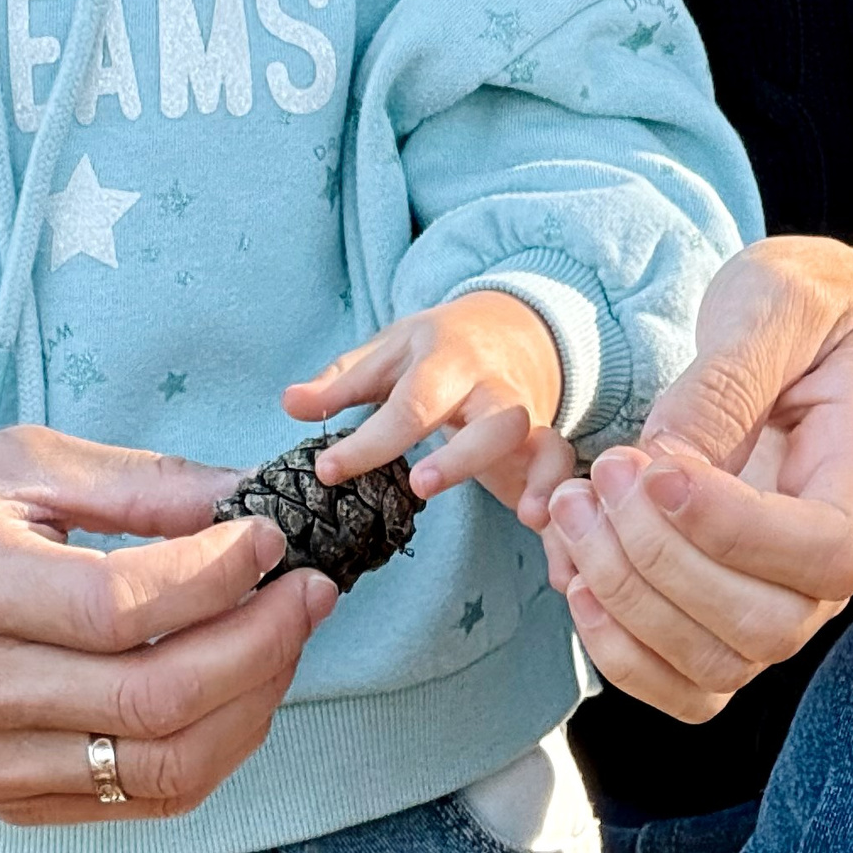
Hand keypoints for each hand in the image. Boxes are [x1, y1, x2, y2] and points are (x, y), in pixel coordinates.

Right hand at [0, 432, 337, 825]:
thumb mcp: (9, 463)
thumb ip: (135, 484)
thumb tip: (248, 494)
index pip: (124, 606)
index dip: (220, 574)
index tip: (275, 534)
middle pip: (153, 702)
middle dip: (262, 645)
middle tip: (312, 588)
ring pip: (154, 768)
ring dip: (248, 706)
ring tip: (285, 639)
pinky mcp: (0, 799)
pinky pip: (127, 803)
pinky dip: (202, 753)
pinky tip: (232, 691)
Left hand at [282, 293, 575, 514]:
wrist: (514, 324)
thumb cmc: (438, 348)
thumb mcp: (388, 353)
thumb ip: (341, 384)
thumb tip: (289, 403)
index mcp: (444, 358)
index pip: (409, 403)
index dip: (367, 441)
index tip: (328, 471)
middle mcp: (491, 384)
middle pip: (490, 415)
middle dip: (463, 452)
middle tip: (420, 485)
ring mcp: (525, 411)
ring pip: (538, 438)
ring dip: (536, 473)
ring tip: (526, 515)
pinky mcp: (546, 438)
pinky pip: (563, 465)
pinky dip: (561, 494)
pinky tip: (547, 528)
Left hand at [535, 236, 852, 723]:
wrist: (831, 332)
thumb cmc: (815, 309)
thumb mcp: (781, 303)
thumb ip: (728, 380)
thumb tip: (662, 465)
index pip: (824, 550)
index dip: (732, 529)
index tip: (655, 468)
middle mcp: (837, 562)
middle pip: (764, 625)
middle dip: (659, 563)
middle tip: (599, 476)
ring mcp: (788, 597)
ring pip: (718, 662)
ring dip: (628, 602)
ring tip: (572, 511)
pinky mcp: (735, 610)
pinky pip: (689, 680)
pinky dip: (624, 650)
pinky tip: (577, 577)